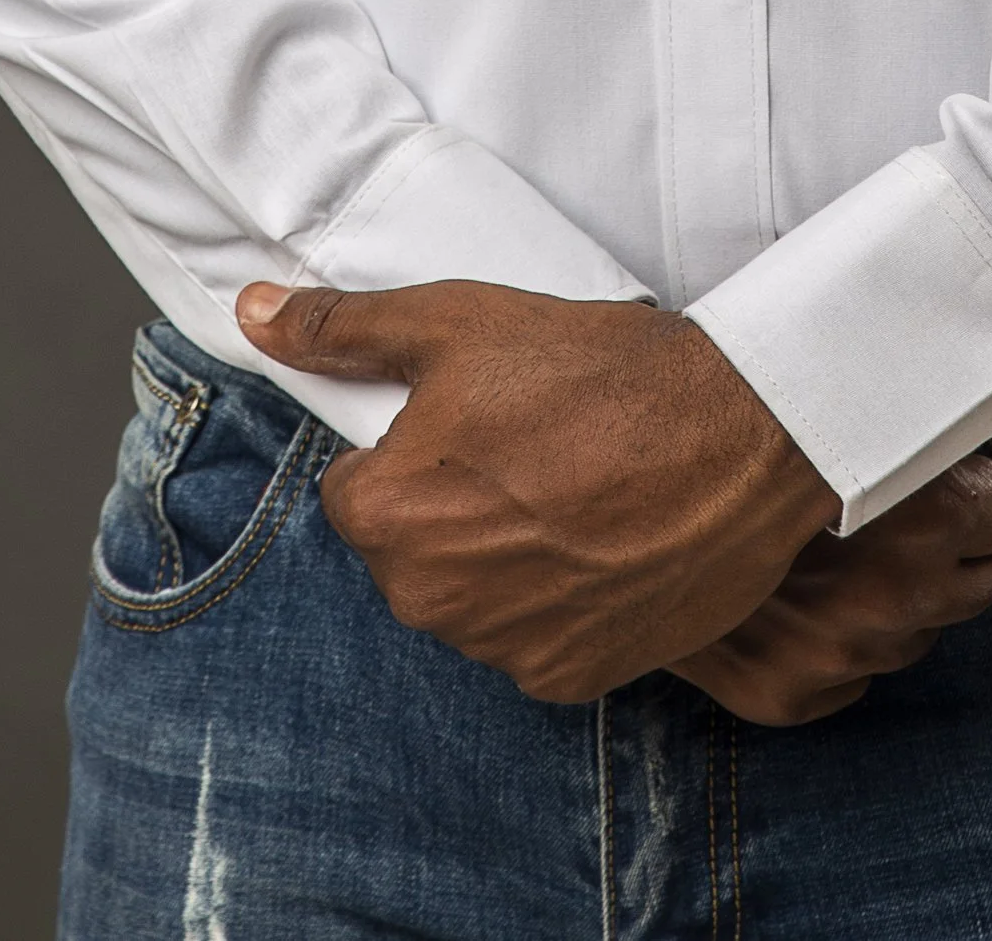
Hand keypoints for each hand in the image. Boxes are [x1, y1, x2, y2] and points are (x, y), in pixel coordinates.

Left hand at [236, 277, 833, 699]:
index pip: (356, 490)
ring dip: (502, 557)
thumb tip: (254, 313)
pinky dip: (558, 601)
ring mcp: (504, 648)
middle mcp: (432, 602)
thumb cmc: (595, 369)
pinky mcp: (572, 677)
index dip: (410, 448)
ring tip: (575, 487)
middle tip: (529, 446)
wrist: (737, 432)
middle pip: (410, 551)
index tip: (472, 419)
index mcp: (388, 517)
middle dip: (450, 506)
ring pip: (472, 598)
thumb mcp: (456, 320)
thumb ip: (343, 329)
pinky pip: (535, 638)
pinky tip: (603, 540)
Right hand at [665, 403, 991, 724]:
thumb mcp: (884, 391)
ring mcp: (842, 656)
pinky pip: (857, 676)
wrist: (630, 483)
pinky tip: (800, 588)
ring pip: (920, 630)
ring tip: (833, 540)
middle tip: (881, 503)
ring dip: (895, 591)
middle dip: (946, 542)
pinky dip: (840, 639)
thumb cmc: (757, 420)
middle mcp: (891, 597)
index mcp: (923, 516)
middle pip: (979, 579)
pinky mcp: (794, 697)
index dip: (982, 486)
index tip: (943, 474)